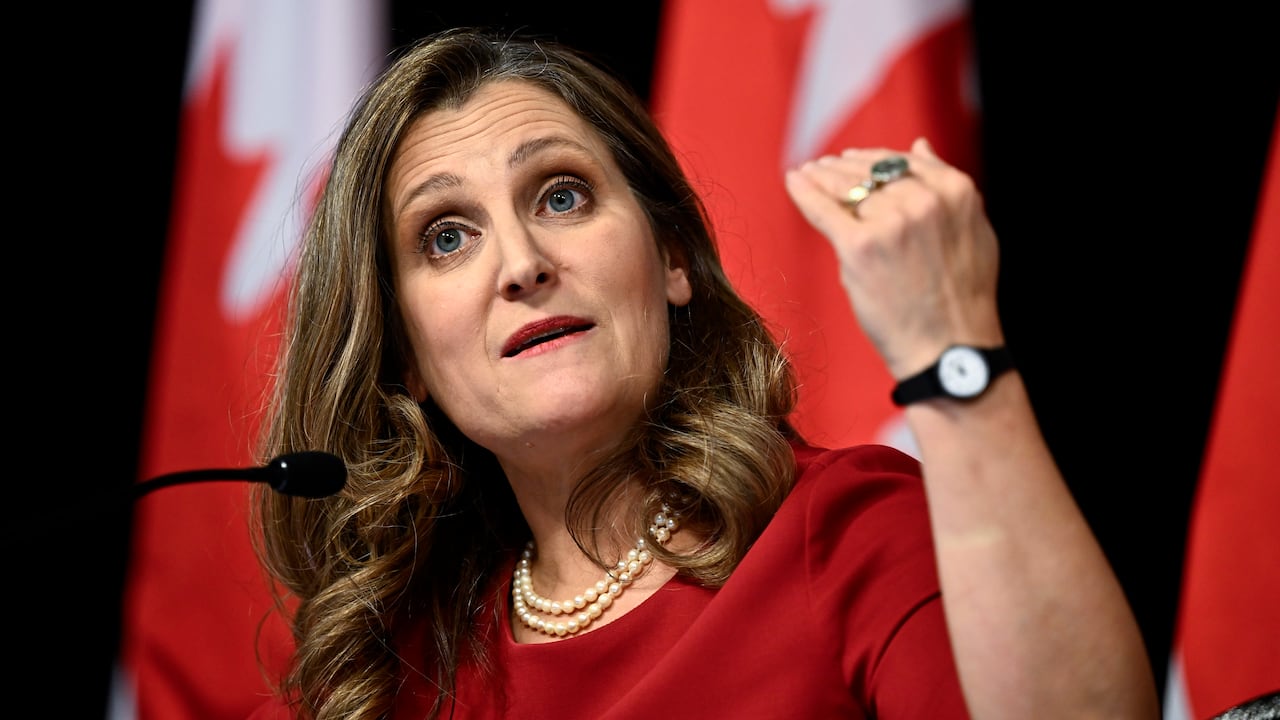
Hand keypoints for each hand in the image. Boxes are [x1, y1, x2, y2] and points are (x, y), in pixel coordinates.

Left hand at [783, 137, 1004, 379]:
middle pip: (872, 172)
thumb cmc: (961, 298)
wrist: (948, 349)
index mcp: (955, 192)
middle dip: (843, 167)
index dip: (872, 159)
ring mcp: (891, 223)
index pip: (903, 161)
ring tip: (807, 174)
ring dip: (822, 177)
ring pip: (847, 188)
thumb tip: (920, 145)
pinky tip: (793, 182)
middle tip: (821, 165)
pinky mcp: (860, 247)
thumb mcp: (973, 231)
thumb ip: (946, 186)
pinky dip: (805, 193)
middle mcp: (924, 201)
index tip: (851, 159)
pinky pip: (824, 210)